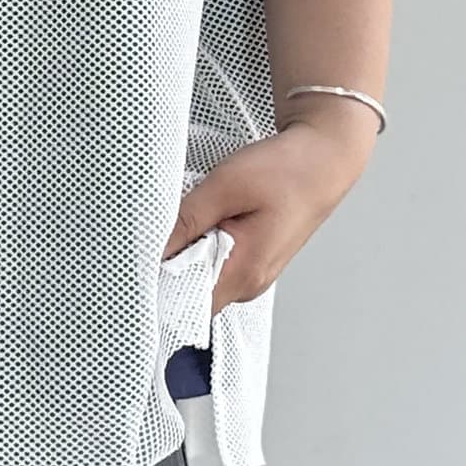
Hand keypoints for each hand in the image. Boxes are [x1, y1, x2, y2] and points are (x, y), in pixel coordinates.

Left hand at [165, 102, 377, 315]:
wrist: (324, 159)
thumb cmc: (285, 171)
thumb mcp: (225, 186)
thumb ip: (185, 221)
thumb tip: (150, 249)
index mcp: (245, 273)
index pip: (187, 306)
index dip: (158, 286)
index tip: (141, 260)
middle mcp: (250, 283)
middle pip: (191, 291)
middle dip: (170, 263)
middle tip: (165, 226)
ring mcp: (253, 273)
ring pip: (201, 275)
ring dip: (188, 250)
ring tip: (193, 216)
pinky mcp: (253, 259)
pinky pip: (215, 262)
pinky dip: (203, 243)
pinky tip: (207, 218)